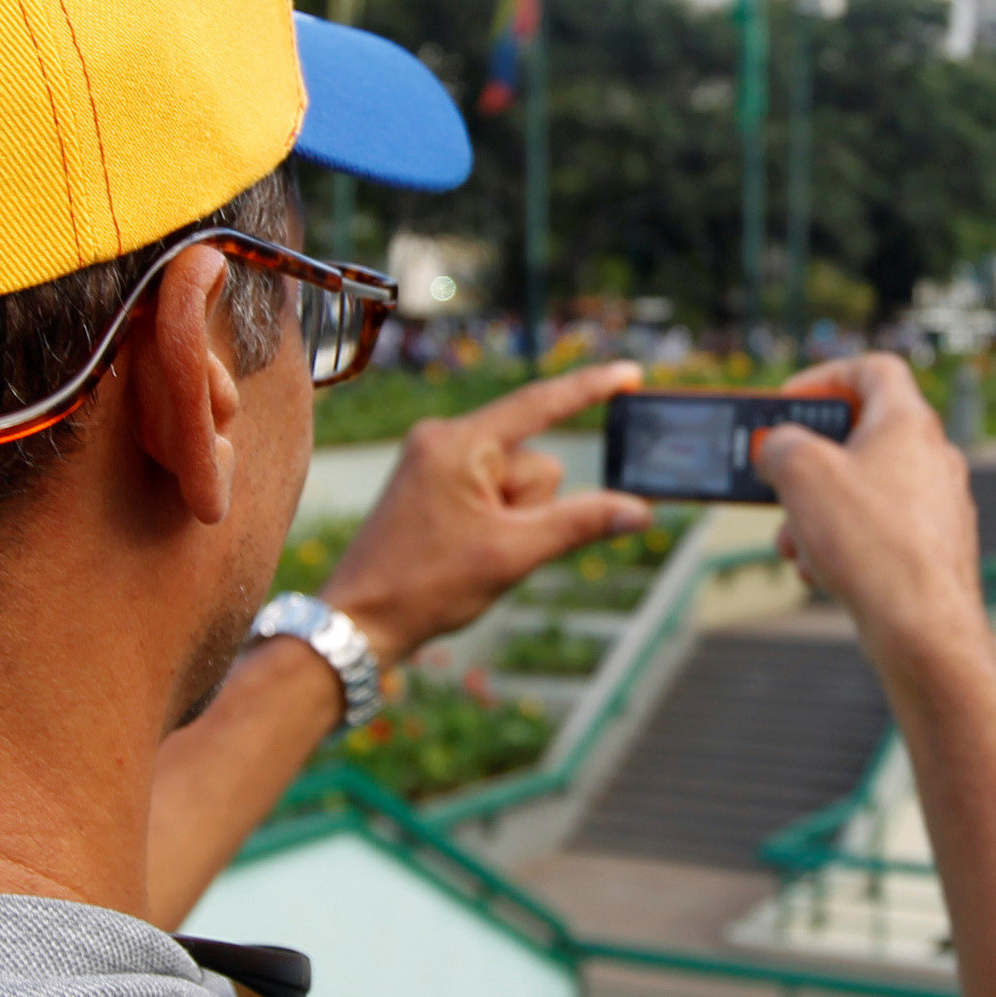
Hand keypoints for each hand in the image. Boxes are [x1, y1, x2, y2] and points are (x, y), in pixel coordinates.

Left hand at [320, 362, 652, 665]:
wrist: (358, 622)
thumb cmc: (424, 588)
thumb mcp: (512, 555)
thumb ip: (580, 525)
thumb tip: (637, 510)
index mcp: (458, 444)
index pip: (540, 405)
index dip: (591, 389)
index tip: (631, 374)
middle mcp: (444, 439)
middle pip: (534, 460)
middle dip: (530, 507)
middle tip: (490, 547)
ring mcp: (435, 460)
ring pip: (516, 481)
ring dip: (513, 520)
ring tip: (470, 552)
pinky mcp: (432, 482)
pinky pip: (491, 490)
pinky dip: (496, 520)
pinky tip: (465, 549)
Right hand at [755, 355, 989, 674]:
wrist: (923, 629)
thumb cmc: (874, 546)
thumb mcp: (801, 474)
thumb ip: (779, 444)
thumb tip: (776, 447)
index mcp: (909, 423)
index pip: (873, 370)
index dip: (826, 377)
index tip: (792, 401)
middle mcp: (932, 459)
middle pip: (860, 438)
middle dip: (809, 464)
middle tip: (780, 479)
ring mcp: (937, 507)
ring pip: (863, 493)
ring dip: (818, 513)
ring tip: (796, 543)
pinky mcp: (932, 551)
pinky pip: (877, 534)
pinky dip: (843, 546)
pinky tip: (822, 573)